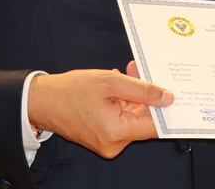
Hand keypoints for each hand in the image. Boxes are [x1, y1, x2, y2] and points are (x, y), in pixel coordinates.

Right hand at [27, 63, 172, 158]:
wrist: (42, 101)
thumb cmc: (71, 90)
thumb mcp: (111, 82)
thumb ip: (142, 90)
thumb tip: (167, 98)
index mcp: (116, 132)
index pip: (154, 126)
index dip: (164, 108)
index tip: (172, 91)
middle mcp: (113, 144)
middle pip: (143, 120)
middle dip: (145, 95)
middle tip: (139, 71)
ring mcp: (107, 142)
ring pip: (132, 117)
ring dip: (133, 96)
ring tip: (127, 73)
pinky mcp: (102, 137)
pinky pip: (121, 119)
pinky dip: (123, 102)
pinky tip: (118, 85)